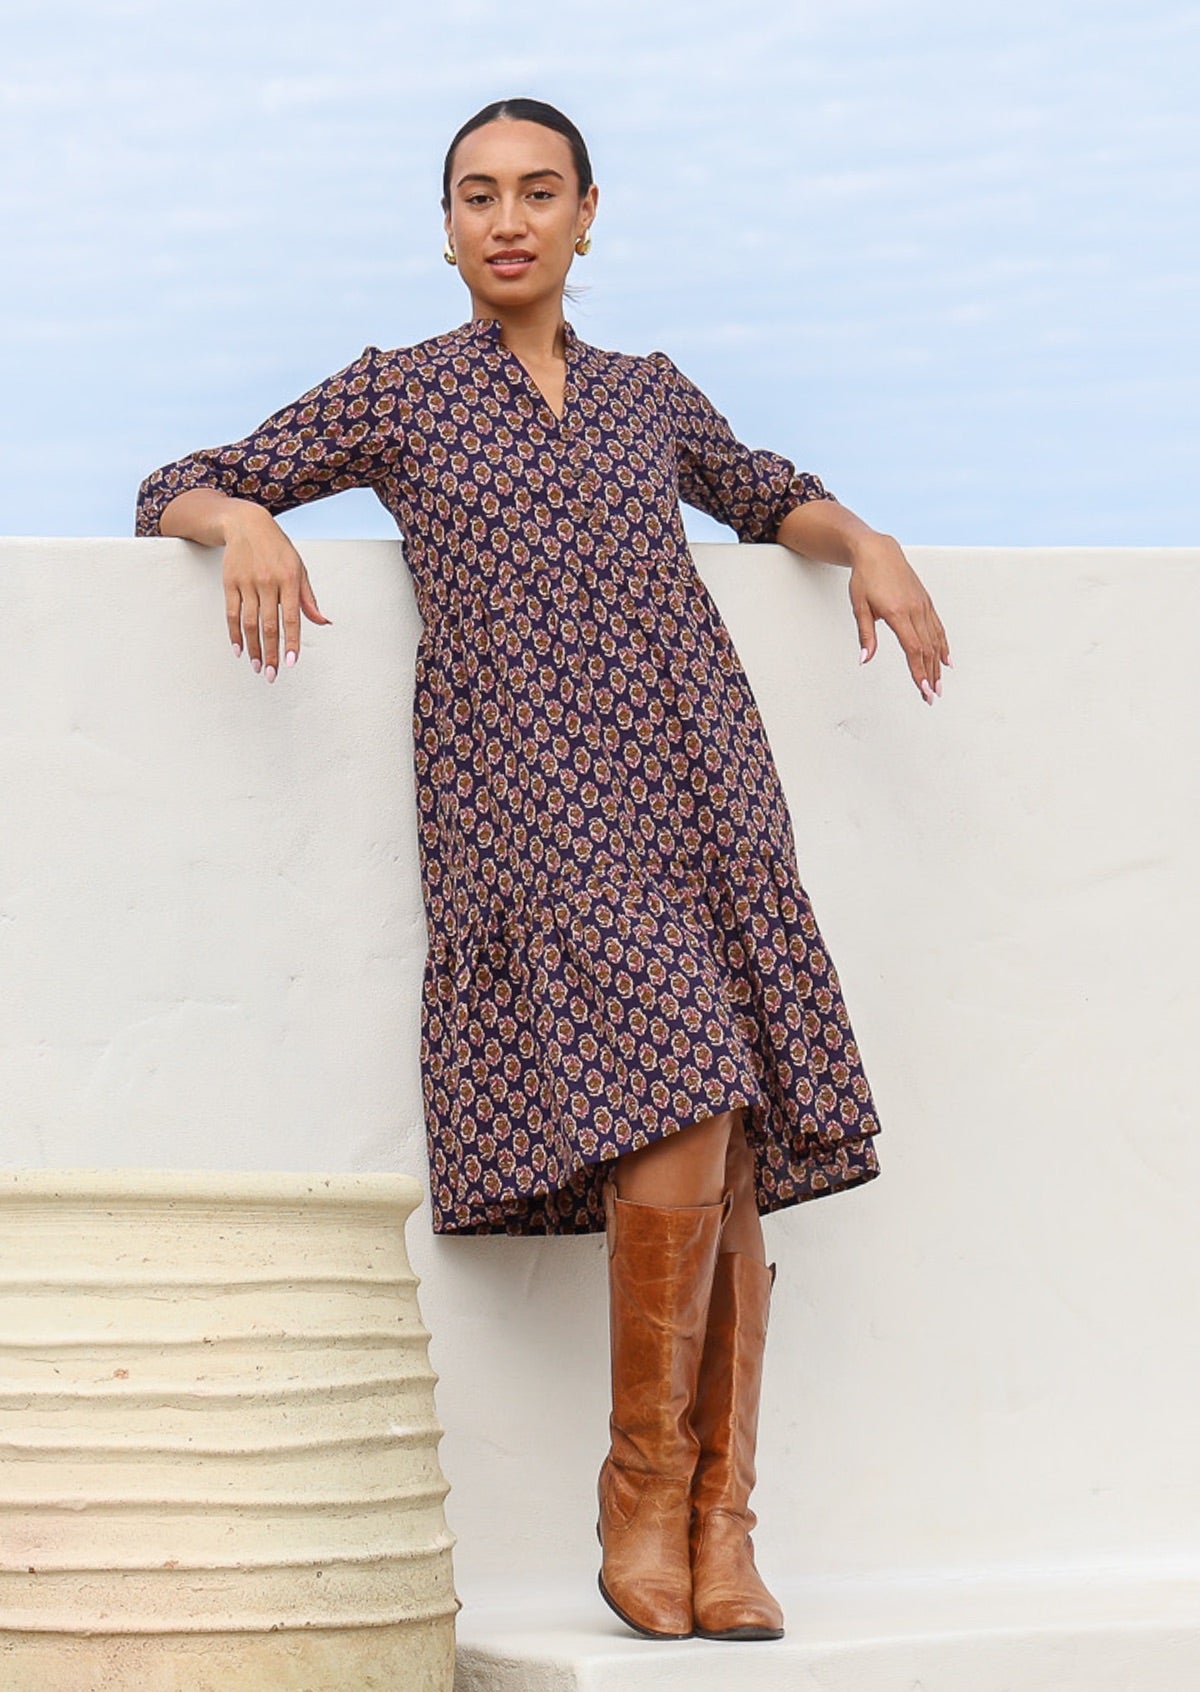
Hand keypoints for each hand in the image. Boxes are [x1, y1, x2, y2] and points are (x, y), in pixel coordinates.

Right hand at [221, 504, 330, 680]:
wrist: (247, 524)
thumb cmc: (278, 549)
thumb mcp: (299, 569)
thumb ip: (308, 599)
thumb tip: (323, 622)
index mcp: (289, 580)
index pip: (292, 617)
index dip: (291, 641)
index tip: (290, 662)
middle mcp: (267, 582)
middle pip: (269, 625)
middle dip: (270, 653)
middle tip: (271, 674)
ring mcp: (247, 583)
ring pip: (249, 623)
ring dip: (253, 648)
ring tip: (257, 667)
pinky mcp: (230, 583)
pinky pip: (231, 614)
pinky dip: (234, 634)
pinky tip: (239, 649)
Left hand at [848, 533, 949, 703]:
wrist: (878, 551)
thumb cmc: (865, 578)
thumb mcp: (859, 607)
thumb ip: (865, 635)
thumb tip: (864, 659)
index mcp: (897, 612)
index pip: (912, 648)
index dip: (919, 671)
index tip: (924, 689)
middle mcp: (915, 610)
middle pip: (926, 649)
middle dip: (930, 675)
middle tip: (932, 697)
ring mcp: (923, 606)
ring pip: (934, 640)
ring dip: (937, 666)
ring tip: (939, 685)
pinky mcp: (926, 602)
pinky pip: (938, 628)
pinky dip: (943, 646)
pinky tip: (946, 661)